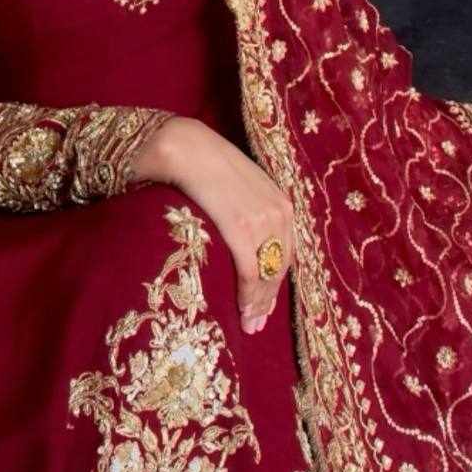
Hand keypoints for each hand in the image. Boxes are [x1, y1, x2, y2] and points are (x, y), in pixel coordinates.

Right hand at [130, 116, 293, 333]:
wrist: (185, 146)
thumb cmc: (205, 165)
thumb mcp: (240, 185)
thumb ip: (249, 208)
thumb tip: (243, 238)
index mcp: (281, 201)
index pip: (286, 251)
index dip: (276, 282)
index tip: (267, 304)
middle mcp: (279, 211)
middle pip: (280, 266)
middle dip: (269, 298)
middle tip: (257, 324)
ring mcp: (262, 219)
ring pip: (268, 273)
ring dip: (259, 303)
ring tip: (249, 324)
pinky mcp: (242, 227)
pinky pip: (251, 270)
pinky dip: (248, 294)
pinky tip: (241, 310)